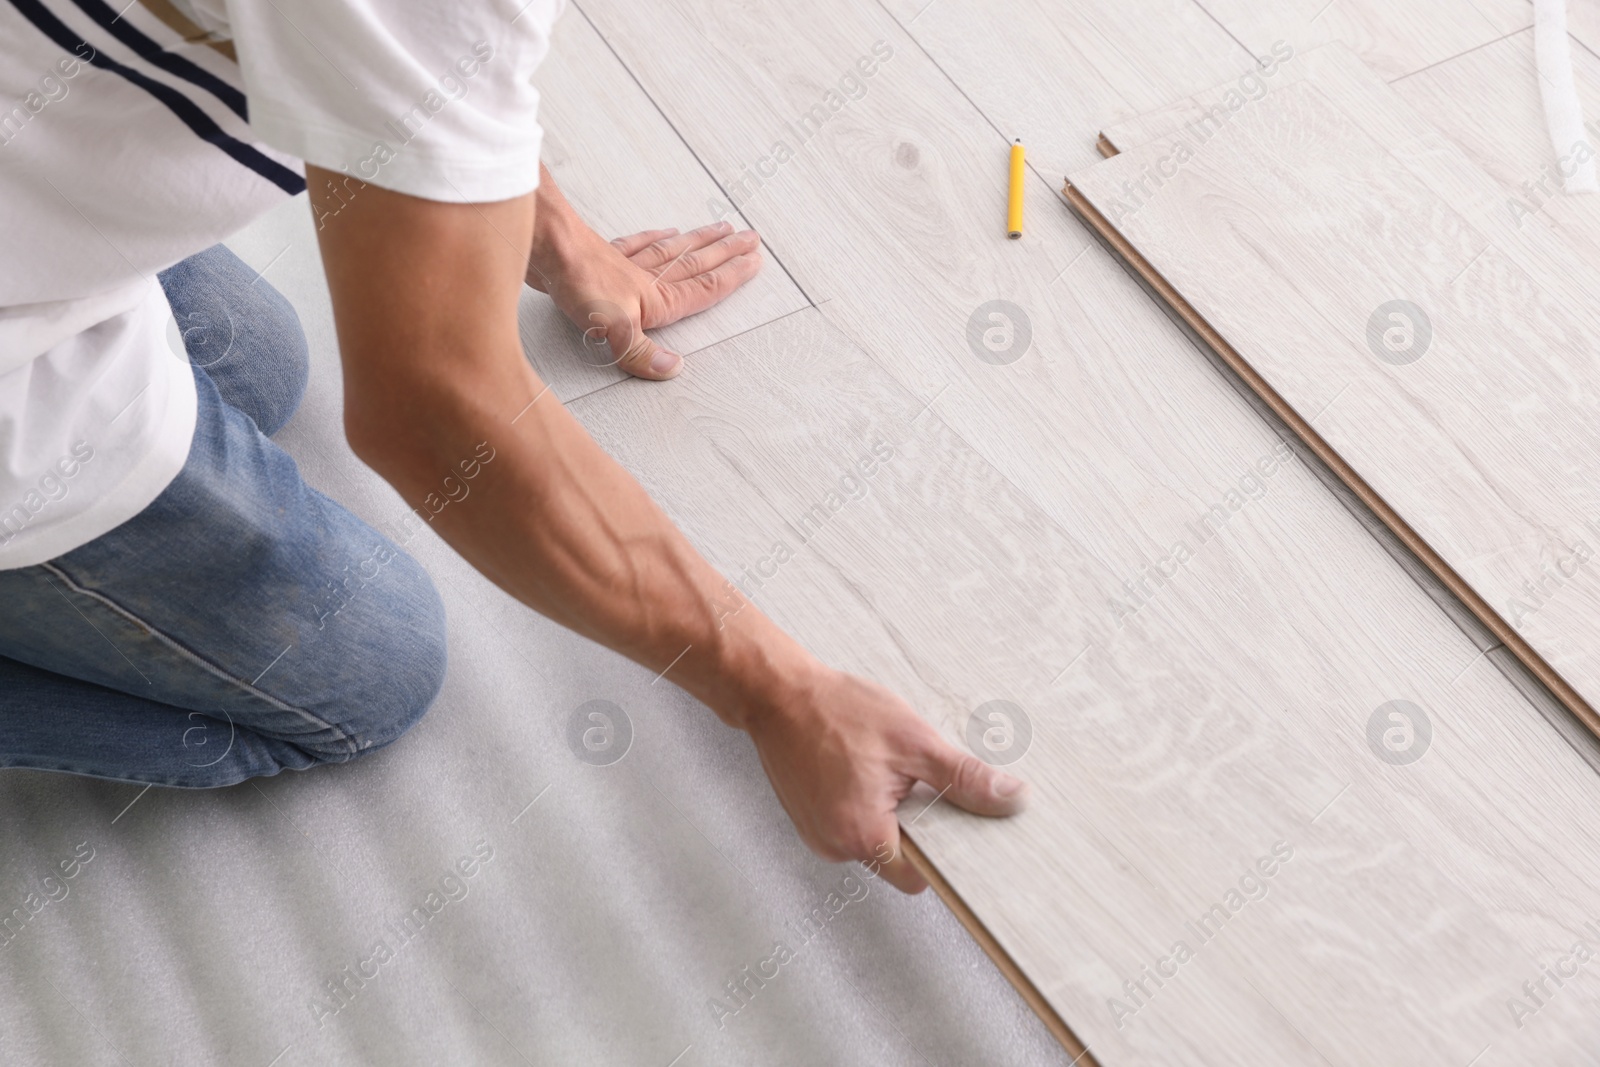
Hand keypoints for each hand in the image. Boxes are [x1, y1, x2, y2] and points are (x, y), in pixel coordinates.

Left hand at [527, 219, 762, 379]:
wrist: (545, 247)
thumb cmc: (578, 284)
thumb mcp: (613, 328)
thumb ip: (642, 352)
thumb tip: (673, 369)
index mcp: (656, 299)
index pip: (704, 289)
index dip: (731, 277)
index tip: (755, 262)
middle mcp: (647, 279)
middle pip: (696, 264)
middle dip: (725, 253)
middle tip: (751, 238)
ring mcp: (626, 265)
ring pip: (673, 252)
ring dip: (699, 242)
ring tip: (722, 229)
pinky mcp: (602, 257)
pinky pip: (637, 244)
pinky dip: (654, 238)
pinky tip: (666, 231)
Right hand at [745, 665, 1028, 893]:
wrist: (778, 694)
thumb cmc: (837, 712)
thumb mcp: (914, 741)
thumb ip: (964, 778)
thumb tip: (1011, 799)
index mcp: (862, 836)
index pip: (919, 876)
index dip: (943, 854)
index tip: (957, 827)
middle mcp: (834, 845)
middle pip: (897, 858)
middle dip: (915, 823)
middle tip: (917, 779)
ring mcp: (817, 834)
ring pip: (873, 838)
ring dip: (889, 811)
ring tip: (883, 766)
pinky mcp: (808, 818)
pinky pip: (850, 823)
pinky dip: (864, 802)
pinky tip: (863, 766)